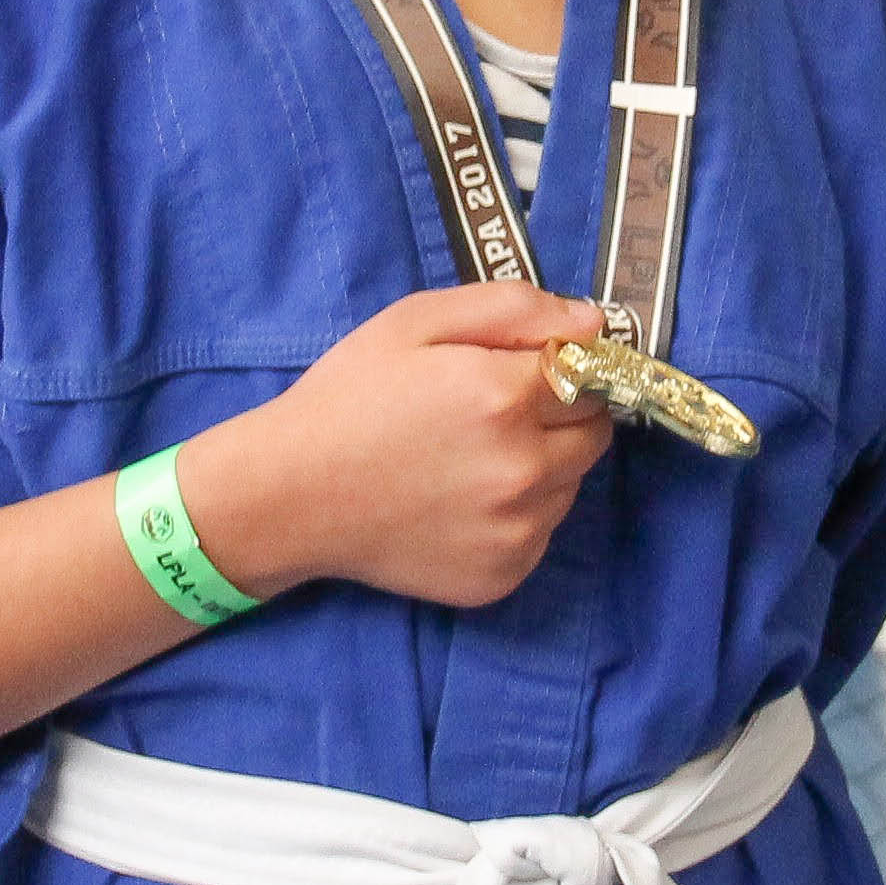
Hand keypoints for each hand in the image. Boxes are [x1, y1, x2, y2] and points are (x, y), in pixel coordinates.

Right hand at [195, 283, 611, 608]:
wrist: (291, 495)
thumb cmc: (349, 397)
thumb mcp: (415, 321)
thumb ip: (511, 308)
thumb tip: (591, 321)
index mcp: (503, 397)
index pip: (590, 373)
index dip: (559, 366)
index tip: (526, 370)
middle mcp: (522, 469)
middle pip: (594, 432)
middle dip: (561, 415)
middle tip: (496, 413)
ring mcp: (516, 531)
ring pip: (571, 484)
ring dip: (543, 466)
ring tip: (471, 459)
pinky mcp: (503, 576)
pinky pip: (541, 533)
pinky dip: (517, 515)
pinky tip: (461, 501)